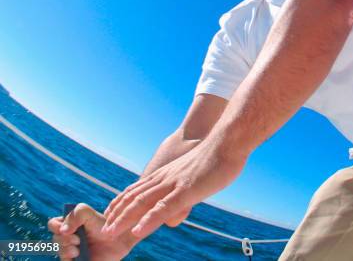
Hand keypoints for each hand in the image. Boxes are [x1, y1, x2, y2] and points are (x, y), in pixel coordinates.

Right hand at [48, 203, 138, 260]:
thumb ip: (75, 215)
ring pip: (59, 251)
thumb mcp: (90, 214)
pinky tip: (78, 256)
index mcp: (70, 224)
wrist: (118, 240)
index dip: (56, 226)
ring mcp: (71, 250)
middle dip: (64, 239)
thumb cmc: (104, 225)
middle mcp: (68, 237)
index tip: (67, 228)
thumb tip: (62, 231)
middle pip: (55, 239)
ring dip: (66, 250)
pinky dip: (68, 259)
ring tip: (78, 250)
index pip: (53, 224)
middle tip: (78, 239)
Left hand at [102, 142, 245, 239]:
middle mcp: (165, 178)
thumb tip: (176, 213)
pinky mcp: (186, 190)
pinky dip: (148, 220)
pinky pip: (163, 207)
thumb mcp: (195, 175)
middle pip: (134, 197)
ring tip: (110, 233)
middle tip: (103, 230)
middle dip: (117, 215)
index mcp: (167, 174)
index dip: (122, 202)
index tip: (110, 215)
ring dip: (124, 219)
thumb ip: (183, 192)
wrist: (228, 141)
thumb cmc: (217, 157)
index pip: (137, 189)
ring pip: (142, 203)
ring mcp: (174, 184)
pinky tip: (138, 231)